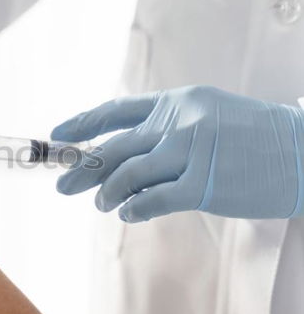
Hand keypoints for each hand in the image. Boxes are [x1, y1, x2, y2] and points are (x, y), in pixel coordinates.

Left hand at [52, 86, 303, 221]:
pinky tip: (129, 213)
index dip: (83, 123)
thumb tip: (121, 161)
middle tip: (63, 186)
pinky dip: (134, 209)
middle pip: (115, 147)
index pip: (117, 110)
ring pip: (128, 175)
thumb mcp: (208, 116)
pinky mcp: (204, 184)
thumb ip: (166, 132)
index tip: (58, 135)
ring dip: (108, 193)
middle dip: (82, 169)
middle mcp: (180, 122)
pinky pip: (152, 200)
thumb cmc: (254, 138)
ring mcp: (192, 152)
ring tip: (103, 204)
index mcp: (178, 101)